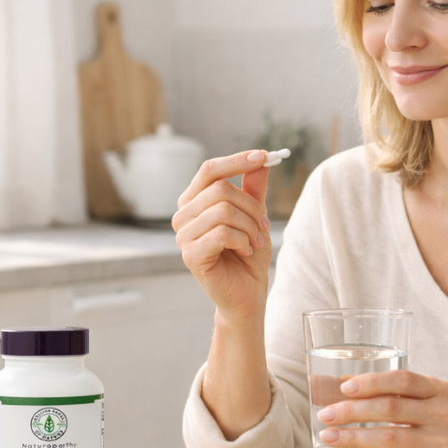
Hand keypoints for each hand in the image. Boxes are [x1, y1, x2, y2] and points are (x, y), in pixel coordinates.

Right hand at [173, 150, 271, 324]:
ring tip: (254, 242)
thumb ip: (253, 188)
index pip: (209, 170)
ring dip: (249, 226)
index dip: (236, 160)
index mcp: (194, 202)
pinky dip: (242, 240)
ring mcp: (183, 236)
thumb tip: (261, 159)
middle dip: (251, 206)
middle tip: (263, 224)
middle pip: (220, 190)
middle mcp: (183, 216)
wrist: (248, 292)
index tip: (264, 155)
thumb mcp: (255, 215)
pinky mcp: (190, 255)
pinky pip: (222, 233)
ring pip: (223, 211)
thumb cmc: (248, 253)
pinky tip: (245, 251)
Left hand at [316, 370, 447, 447]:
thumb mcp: (440, 403)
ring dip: (353, 437)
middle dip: (352, 410)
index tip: (344, 387)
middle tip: (325, 413)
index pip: (402, 380)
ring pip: (388, 437)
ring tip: (329, 437)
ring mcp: (441, 443)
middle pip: (390, 407)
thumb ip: (406, 396)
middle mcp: (442, 414)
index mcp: (440, 391)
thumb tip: (351, 389)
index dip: (371, 382)